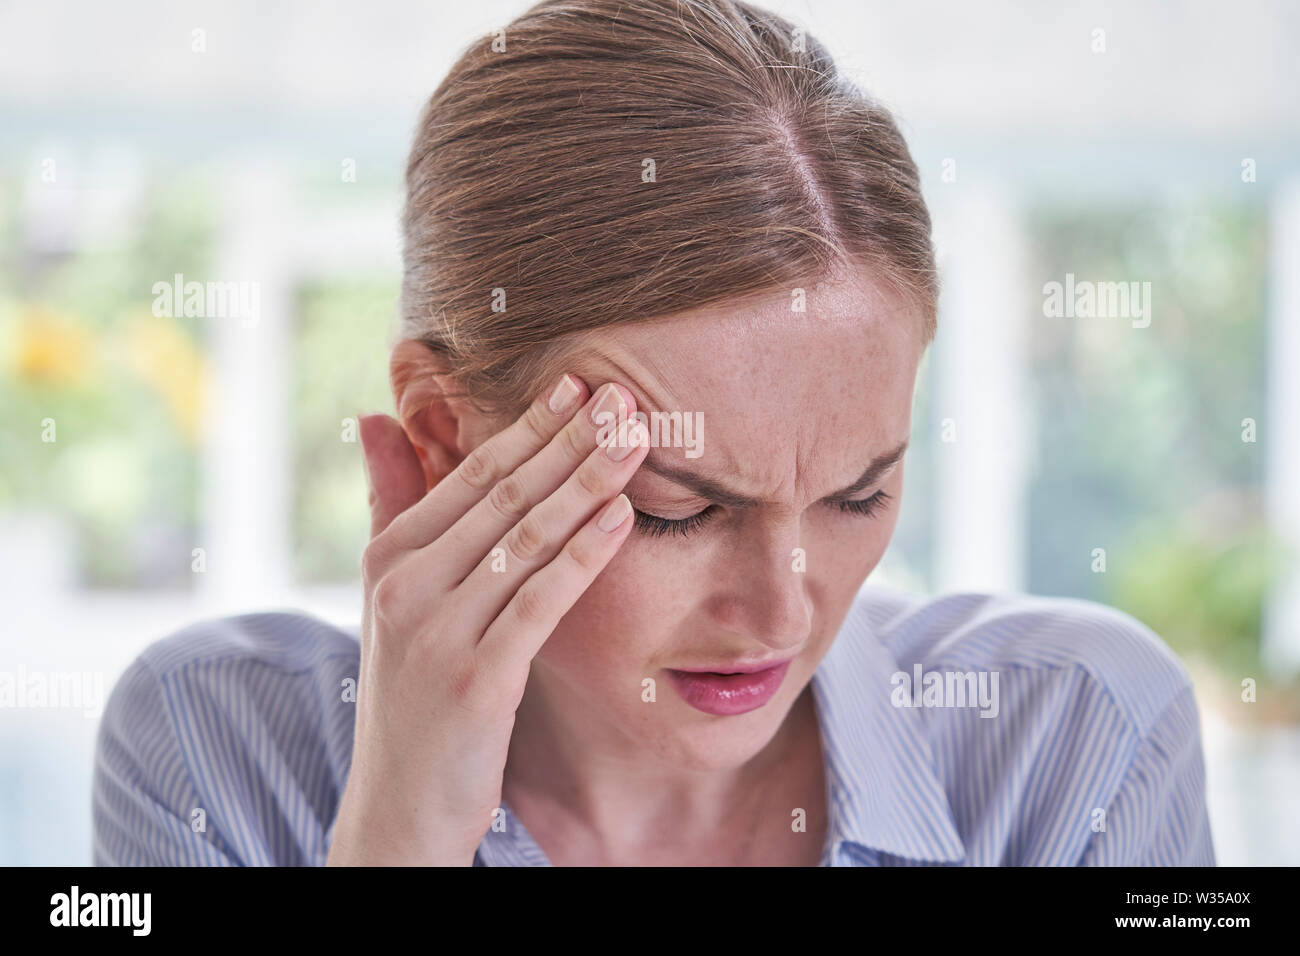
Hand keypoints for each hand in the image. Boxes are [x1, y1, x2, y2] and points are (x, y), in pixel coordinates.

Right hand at [325, 376, 648, 864]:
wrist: (399, 803)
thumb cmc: (411, 692)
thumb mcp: (393, 596)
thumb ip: (392, 504)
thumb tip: (371, 417)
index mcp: (390, 556)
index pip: (473, 473)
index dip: (532, 425)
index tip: (581, 383)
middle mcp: (406, 585)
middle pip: (505, 494)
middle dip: (571, 440)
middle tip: (624, 394)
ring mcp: (437, 631)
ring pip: (525, 538)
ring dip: (586, 483)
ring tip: (635, 439)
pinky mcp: (474, 679)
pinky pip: (538, 603)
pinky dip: (581, 556)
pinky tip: (621, 518)